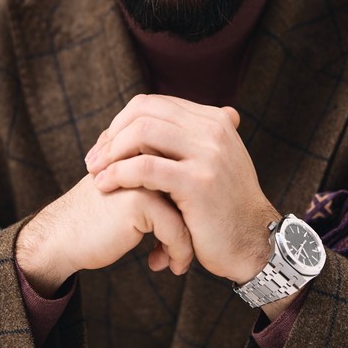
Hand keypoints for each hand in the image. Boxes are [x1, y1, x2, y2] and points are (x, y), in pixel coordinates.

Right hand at [15, 171, 193, 295]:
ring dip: (186, 244)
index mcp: (148, 147)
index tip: (189, 235)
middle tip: (187, 251)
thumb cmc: (99, 221)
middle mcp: (148, 155)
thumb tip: (200, 199)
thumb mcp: (134, 196)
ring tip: (175, 262)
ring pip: (190, 212)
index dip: (193, 210)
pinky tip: (161, 266)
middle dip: (195, 226)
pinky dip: (177, 253)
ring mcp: (144, 175)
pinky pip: (177, 230)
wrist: (61, 237)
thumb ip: (161, 187)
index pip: (192, 178)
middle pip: (194, 193)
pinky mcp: (139, 200)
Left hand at [85, 94, 279, 283]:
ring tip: (96, 173)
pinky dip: (118, 174)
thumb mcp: (213, 164)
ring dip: (111, 152)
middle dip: (111, 134)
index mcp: (214, 121)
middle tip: (94, 160)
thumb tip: (154, 121)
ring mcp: (208, 154)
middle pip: (144, 112)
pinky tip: (105, 186)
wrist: (253, 244)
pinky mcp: (198, 182)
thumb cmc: (224, 209)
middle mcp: (214, 130)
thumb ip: (189, 141)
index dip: (122, 122)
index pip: (154, 104)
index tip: (105, 147)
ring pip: (142, 132)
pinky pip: (146, 167)